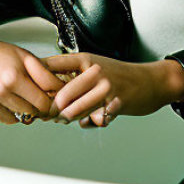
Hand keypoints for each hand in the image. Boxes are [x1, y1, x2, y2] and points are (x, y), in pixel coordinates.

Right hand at [0, 32, 63, 125]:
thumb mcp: (25, 56)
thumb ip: (43, 72)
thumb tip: (61, 87)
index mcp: (16, 75)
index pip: (45, 98)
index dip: (56, 98)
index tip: (59, 96)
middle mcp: (5, 89)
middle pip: (37, 110)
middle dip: (45, 106)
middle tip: (48, 98)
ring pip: (25, 116)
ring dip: (32, 110)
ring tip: (32, 97)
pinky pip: (11, 119)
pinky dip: (17, 114)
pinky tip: (17, 101)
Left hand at [43, 53, 183, 128]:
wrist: (152, 82)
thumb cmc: (120, 77)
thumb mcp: (96, 68)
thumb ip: (74, 76)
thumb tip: (47, 91)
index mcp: (86, 59)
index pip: (52, 65)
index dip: (37, 80)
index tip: (31, 92)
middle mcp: (94, 71)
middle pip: (61, 94)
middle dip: (52, 110)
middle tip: (49, 116)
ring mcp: (106, 87)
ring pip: (75, 110)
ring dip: (68, 119)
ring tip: (66, 119)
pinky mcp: (115, 103)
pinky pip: (93, 120)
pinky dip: (89, 123)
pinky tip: (91, 120)